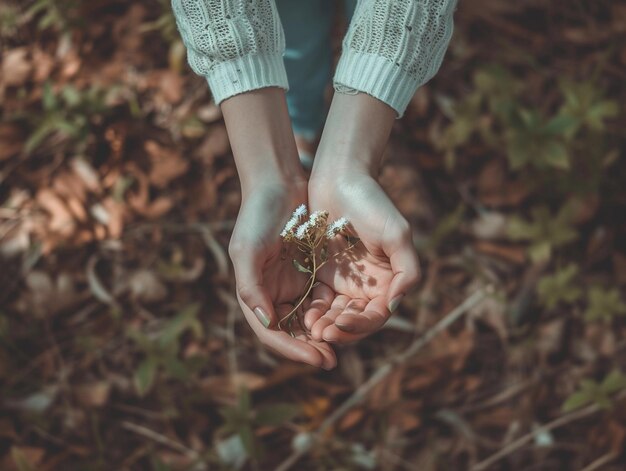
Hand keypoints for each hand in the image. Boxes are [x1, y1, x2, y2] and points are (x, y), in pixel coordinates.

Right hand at [229, 179, 336, 368]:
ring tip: (343, 344)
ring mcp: (292, 284)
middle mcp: (272, 294)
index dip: (293, 349)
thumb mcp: (248, 250)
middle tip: (332, 359)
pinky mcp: (310, 273)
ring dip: (324, 333)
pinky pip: (323, 298)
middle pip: (292, 332)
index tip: (317, 358)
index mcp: (254, 294)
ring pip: (309, 319)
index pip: (272, 332)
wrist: (278, 184)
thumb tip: (268, 322)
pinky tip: (348, 317)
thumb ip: (251, 287)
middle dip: (310, 347)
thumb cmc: (257, 216)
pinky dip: (333, 310)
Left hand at [305, 171, 420, 343]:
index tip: (341, 324)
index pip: (377, 315)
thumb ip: (407, 270)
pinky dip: (312, 310)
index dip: (361, 325)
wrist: (340, 178)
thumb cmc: (371, 202)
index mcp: (390, 281)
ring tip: (310, 329)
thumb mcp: (397, 233)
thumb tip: (396, 305)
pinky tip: (303, 314)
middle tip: (321, 335)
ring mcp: (345, 282)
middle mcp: (369, 286)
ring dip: (325, 325)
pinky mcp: (323, 274)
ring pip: (335, 315)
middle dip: (340, 330)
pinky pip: (317, 301)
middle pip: (355, 321)